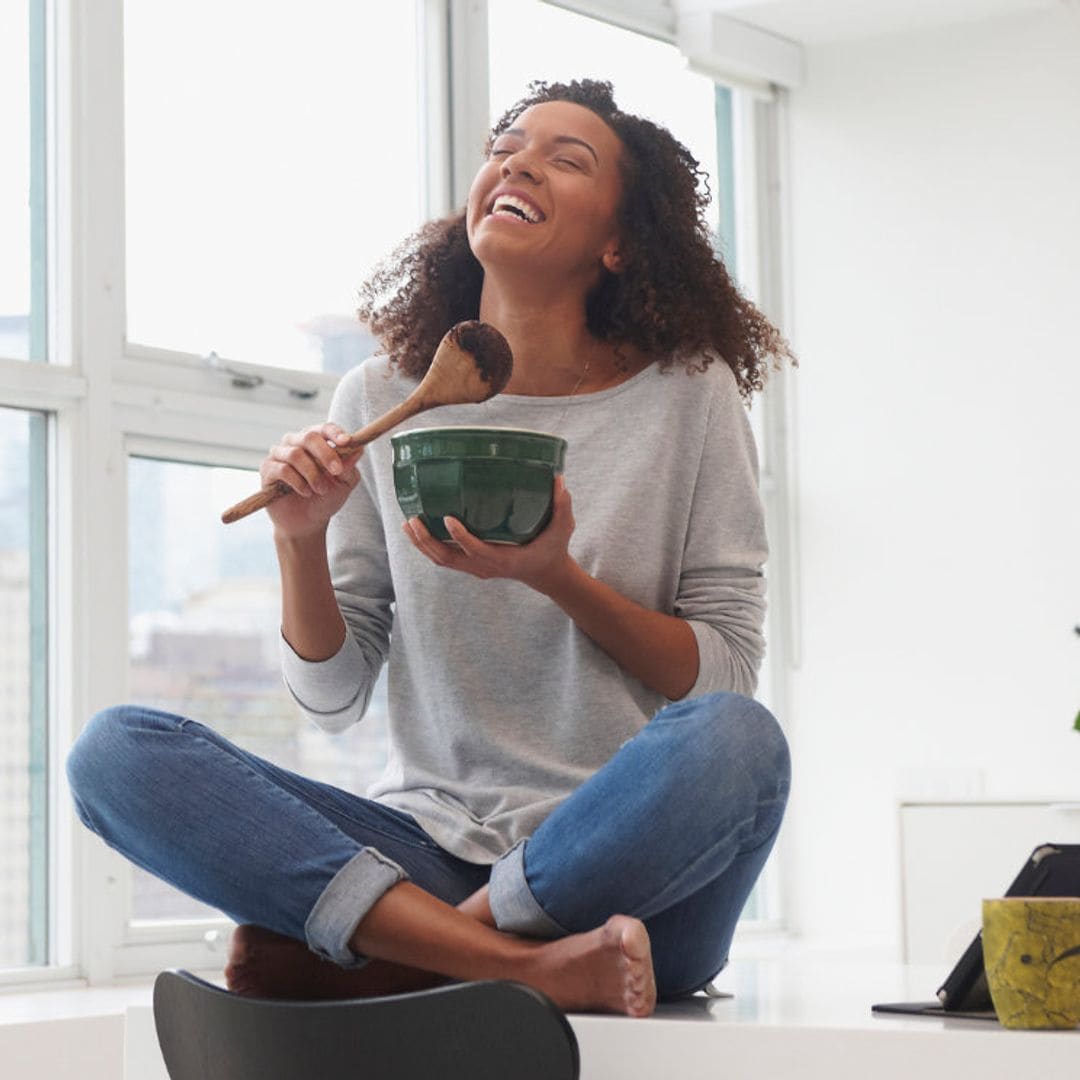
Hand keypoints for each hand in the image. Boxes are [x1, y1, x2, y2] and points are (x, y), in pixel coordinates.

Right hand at [261, 422, 362, 538]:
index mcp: (316, 442)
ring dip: (313, 474)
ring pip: (296, 454)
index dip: (335, 432)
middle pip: (309, 436)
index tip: (346, 442)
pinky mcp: (268, 469)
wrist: (307, 523)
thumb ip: (350, 467)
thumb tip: (359, 449)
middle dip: (326, 454)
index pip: (324, 429)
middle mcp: (296, 443)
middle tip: (337, 471)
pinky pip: (283, 469)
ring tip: (321, 490)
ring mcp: (280, 455)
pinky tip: (306, 492)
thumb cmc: (326, 499)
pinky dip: (298, 482)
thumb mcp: (344, 483)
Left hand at [402, 475, 575, 592]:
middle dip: (427, 541)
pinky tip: (417, 530)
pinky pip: (445, 558)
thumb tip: (558, 479)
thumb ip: (562, 506)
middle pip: (448, 558)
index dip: (460, 537)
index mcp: (504, 559)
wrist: (546, 573)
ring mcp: (476, 568)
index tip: (447, 518)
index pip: (476, 550)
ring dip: (422, 544)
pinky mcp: (472, 565)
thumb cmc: (552, 548)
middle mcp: (485, 567)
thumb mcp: (562, 528)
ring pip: (442, 560)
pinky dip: (428, 546)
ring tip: (408, 523)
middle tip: (413, 520)